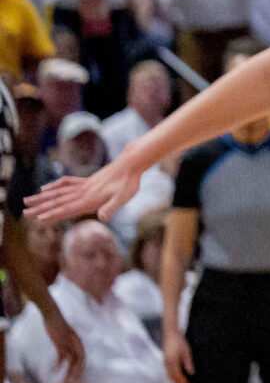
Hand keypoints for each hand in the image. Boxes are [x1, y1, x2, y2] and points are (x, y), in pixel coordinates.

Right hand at [26, 154, 144, 222]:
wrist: (131, 163)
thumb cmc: (129, 183)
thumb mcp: (124, 197)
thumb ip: (112, 208)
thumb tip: (102, 217)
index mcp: (89, 199)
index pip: (67, 209)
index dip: (53, 214)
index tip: (39, 219)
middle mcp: (83, 192)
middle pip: (57, 201)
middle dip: (40, 208)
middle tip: (23, 213)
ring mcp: (83, 185)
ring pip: (58, 192)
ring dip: (42, 198)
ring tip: (26, 201)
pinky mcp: (86, 180)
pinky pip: (66, 183)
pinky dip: (54, 186)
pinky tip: (45, 188)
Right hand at [43, 309, 81, 382]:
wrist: (53, 315)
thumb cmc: (59, 324)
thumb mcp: (66, 333)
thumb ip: (69, 340)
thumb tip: (68, 347)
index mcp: (78, 340)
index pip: (83, 356)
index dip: (82, 366)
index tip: (79, 375)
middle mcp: (75, 342)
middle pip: (80, 360)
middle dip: (77, 371)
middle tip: (74, 381)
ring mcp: (68, 343)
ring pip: (71, 361)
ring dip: (68, 371)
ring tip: (65, 380)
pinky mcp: (60, 342)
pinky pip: (60, 357)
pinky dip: (57, 365)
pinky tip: (54, 371)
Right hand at [164, 327, 191, 382]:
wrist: (171, 334)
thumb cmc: (179, 342)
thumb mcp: (187, 352)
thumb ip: (188, 363)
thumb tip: (191, 373)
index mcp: (173, 361)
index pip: (177, 375)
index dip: (182, 381)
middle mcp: (167, 363)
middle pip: (172, 377)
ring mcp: (165, 362)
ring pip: (169, 375)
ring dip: (174, 380)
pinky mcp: (165, 361)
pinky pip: (167, 371)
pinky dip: (172, 376)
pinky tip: (176, 376)